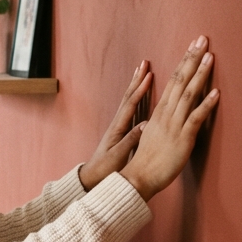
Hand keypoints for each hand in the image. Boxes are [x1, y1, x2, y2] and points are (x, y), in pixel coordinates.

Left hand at [79, 61, 152, 190]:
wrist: (93, 177)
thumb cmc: (105, 168)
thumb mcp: (119, 156)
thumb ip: (131, 140)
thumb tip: (145, 123)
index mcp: (117, 128)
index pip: (130, 104)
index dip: (139, 90)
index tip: (148, 75)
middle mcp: (117, 123)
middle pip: (129, 97)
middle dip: (137, 80)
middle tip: (144, 64)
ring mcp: (119, 126)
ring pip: (130, 101)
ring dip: (137, 86)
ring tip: (143, 72)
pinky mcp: (121, 131)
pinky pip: (132, 110)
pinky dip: (137, 98)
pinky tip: (142, 94)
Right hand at [121, 36, 219, 201]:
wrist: (138, 177)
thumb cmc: (146, 160)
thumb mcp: (152, 135)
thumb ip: (161, 122)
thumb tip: (169, 113)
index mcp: (159, 111)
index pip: (173, 80)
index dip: (184, 62)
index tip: (192, 46)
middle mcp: (166, 113)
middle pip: (180, 80)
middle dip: (192, 58)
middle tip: (202, 39)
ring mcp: (173, 124)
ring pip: (188, 94)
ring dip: (200, 74)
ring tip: (210, 57)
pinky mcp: (182, 138)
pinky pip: (195, 118)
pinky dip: (206, 104)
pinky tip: (216, 92)